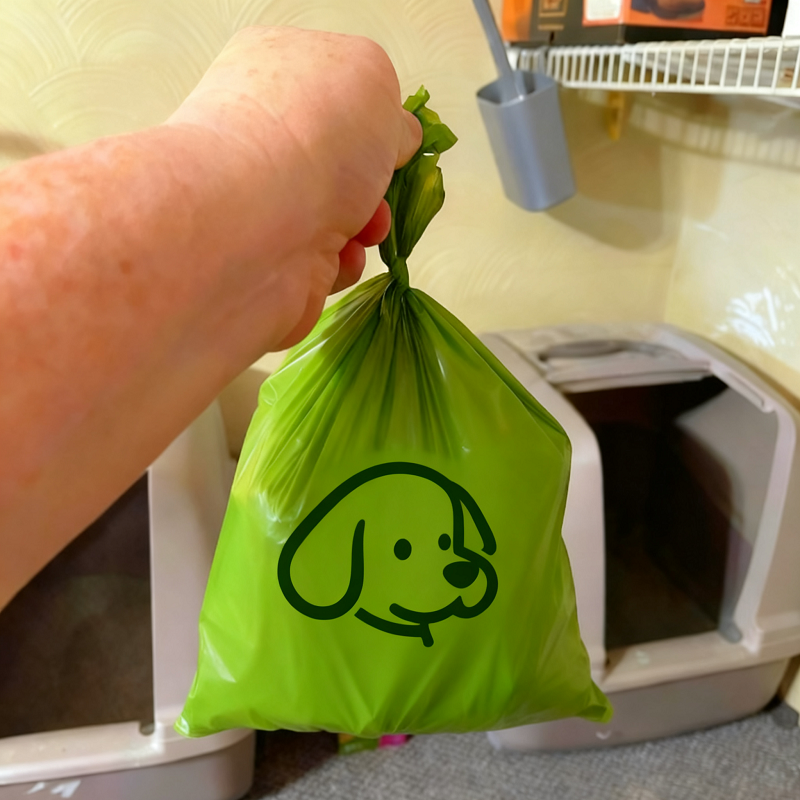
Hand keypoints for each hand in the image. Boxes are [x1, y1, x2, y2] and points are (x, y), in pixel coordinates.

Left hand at [168, 26, 421, 349]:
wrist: (251, 226)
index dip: (374, 114)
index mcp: (274, 69)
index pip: (333, 87)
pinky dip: (345, 260)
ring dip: (369, 222)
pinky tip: (338, 254)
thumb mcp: (372, 78)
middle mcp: (264, 135)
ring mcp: (265, 200)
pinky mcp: (272, 256)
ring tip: (364, 227)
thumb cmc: (310, 135)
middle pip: (344, 159)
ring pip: (343, 214)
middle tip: (381, 185)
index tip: (392, 134)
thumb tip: (393, 137)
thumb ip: (389, 102)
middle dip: (376, 177)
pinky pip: (329, 260)